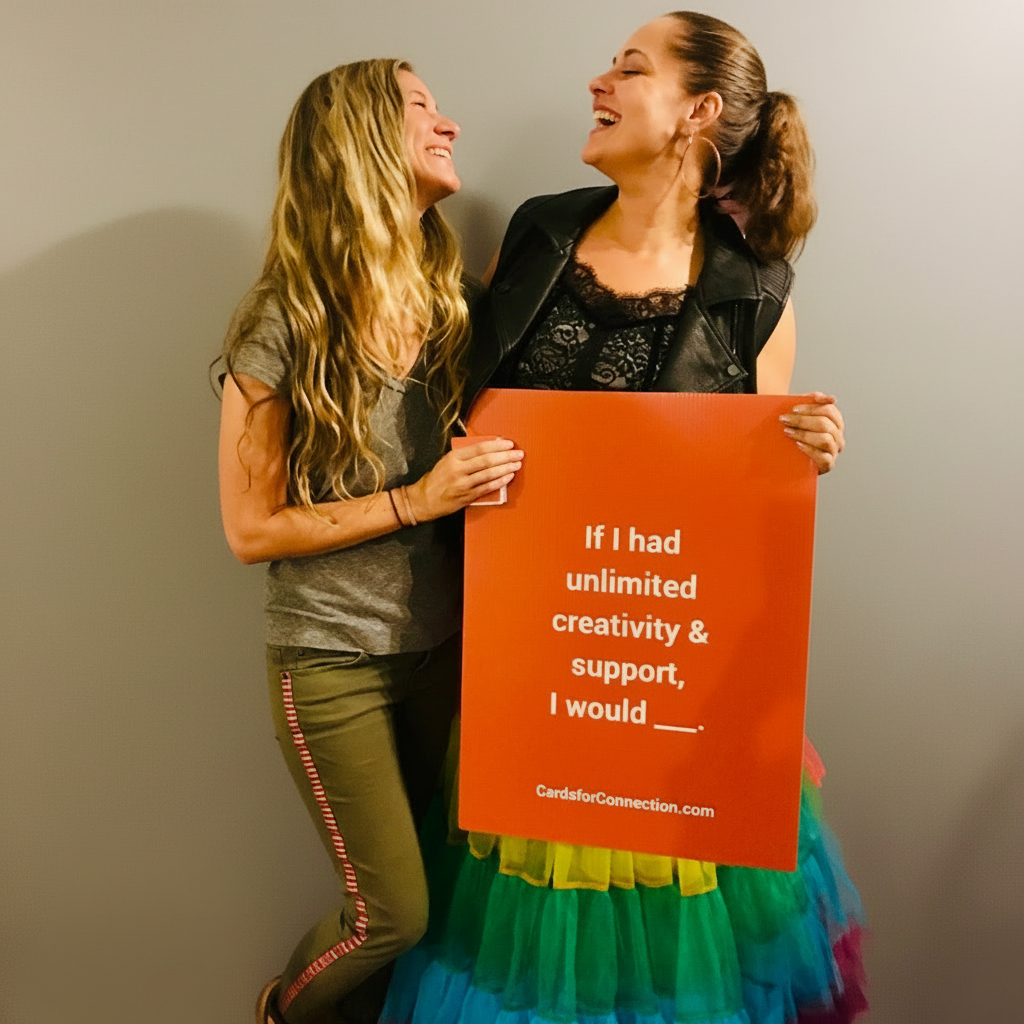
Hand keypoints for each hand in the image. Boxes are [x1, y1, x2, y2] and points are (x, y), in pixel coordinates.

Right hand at [407, 438, 523, 519]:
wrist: (424, 500)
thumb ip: (465, 455)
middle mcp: (458, 469)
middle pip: (487, 460)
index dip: (497, 446)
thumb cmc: (437, 480)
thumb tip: (488, 448)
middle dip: (506, 456)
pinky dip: (499, 482)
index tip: (509, 444)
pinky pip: (487, 488)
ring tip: (517, 464)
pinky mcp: (467, 496)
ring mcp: (463, 484)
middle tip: (518, 453)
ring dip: (505, 468)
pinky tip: (508, 477)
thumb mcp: (447, 461)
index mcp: (453, 457)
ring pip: (489, 474)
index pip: (480, 448)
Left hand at [780, 392, 844, 474]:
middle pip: (825, 424)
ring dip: (804, 434)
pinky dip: (810, 449)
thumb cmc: (797, 430)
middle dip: (802, 421)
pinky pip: (823, 457)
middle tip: (784, 420)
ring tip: (787, 432)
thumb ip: (813, 400)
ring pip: (825, 439)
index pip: (829, 410)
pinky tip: (797, 445)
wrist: (791, 457)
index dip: (811, 408)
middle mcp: (838, 436)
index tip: (793, 409)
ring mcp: (834, 451)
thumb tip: (832, 399)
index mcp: (835, 422)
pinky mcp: (828, 465)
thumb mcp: (802, 414)